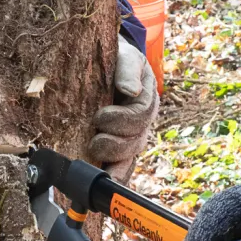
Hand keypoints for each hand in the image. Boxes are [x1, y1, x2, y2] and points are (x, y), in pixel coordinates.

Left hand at [87, 35, 158, 182]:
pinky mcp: (117, 147)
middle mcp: (142, 122)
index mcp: (146, 99)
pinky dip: (113, 177)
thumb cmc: (115, 58)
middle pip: (135, 142)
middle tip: (94, 141)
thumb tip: (131, 90)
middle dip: (114, 145)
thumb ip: (127, 69)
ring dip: (113, 165)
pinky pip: (120, 167)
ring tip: (96, 165)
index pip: (140, 116)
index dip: (120, 120)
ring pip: (129, 158)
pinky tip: (102, 185)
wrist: (105, 63)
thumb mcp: (123, 55)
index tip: (99, 117)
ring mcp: (130, 136)